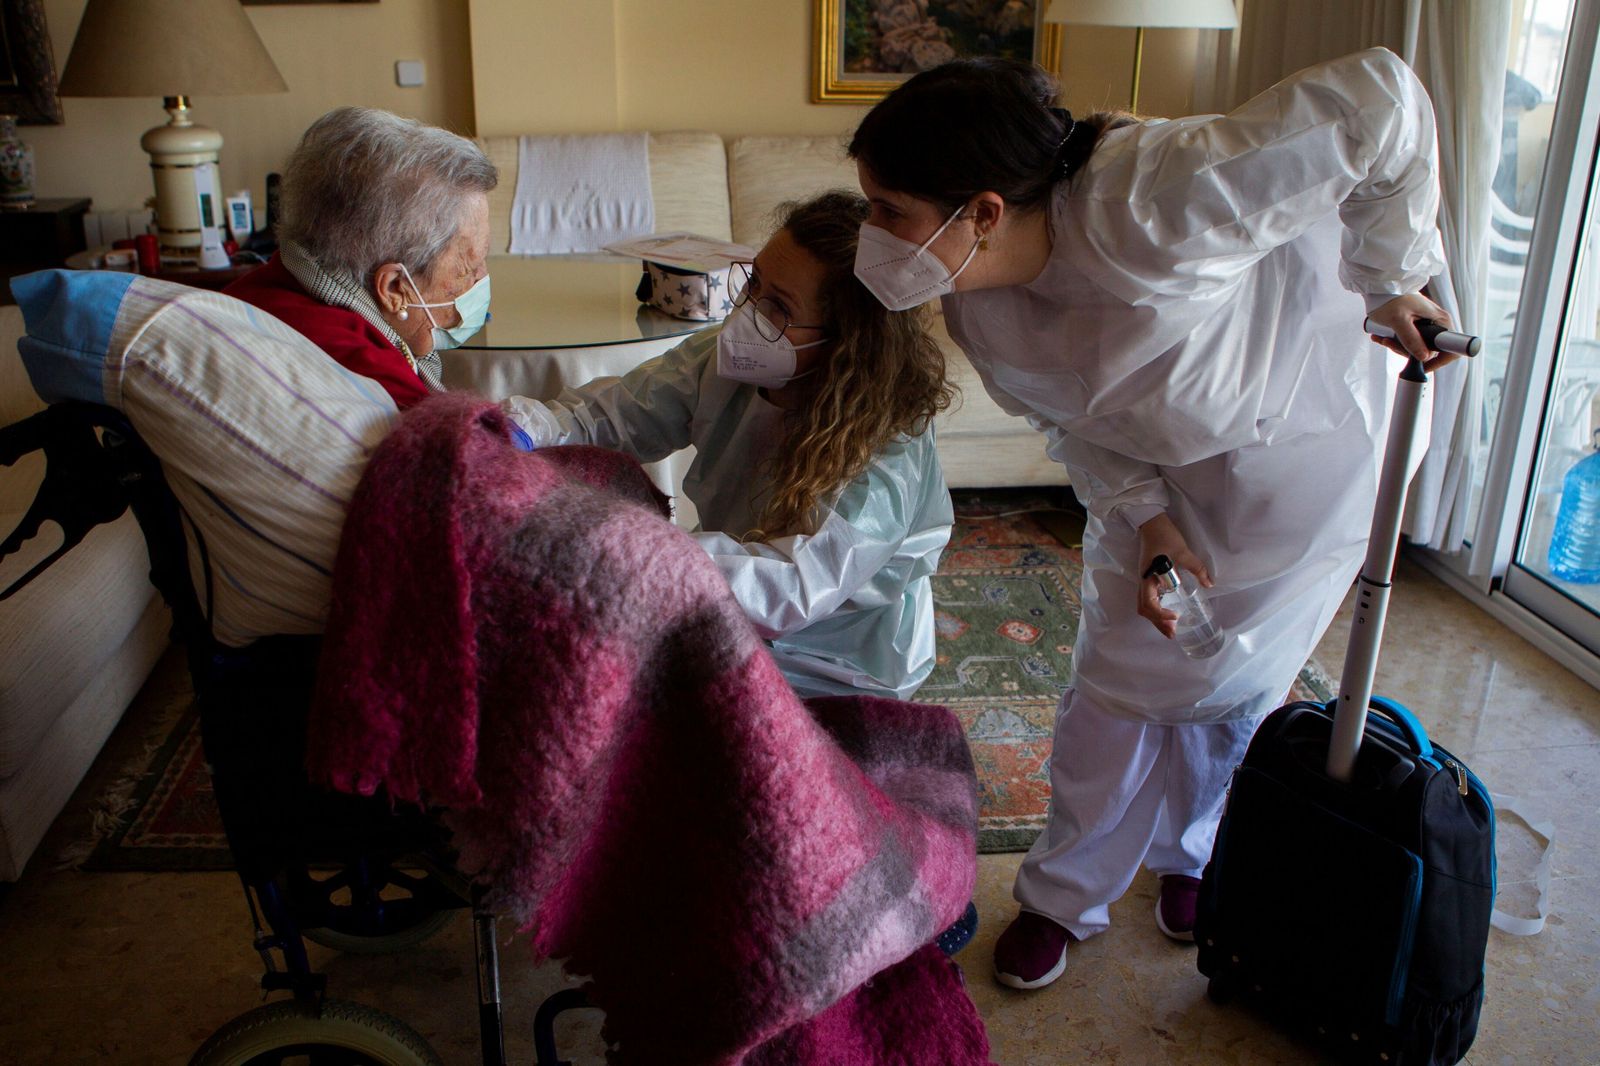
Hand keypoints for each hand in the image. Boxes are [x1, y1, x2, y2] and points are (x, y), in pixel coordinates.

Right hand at [1136, 513, 1211, 639]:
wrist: (1151, 523)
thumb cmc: (1164, 536)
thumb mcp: (1183, 552)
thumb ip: (1197, 568)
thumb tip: (1209, 584)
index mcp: (1149, 577)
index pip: (1148, 603)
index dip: (1160, 614)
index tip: (1175, 617)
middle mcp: (1144, 581)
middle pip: (1144, 609)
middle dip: (1157, 623)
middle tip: (1173, 633)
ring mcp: (1145, 579)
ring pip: (1144, 605)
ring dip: (1155, 617)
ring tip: (1170, 626)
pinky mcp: (1148, 576)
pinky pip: (1148, 598)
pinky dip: (1156, 608)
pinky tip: (1167, 610)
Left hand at [1366, 293, 1457, 371]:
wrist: (1379, 287)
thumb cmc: (1389, 298)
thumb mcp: (1398, 320)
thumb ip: (1411, 339)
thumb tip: (1424, 357)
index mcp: (1440, 320)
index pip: (1453, 346)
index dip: (1442, 359)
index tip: (1424, 366)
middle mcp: (1437, 323)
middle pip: (1429, 350)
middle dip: (1408, 351)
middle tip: (1390, 343)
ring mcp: (1427, 325)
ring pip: (1416, 347)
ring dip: (1397, 346)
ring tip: (1382, 337)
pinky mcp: (1417, 326)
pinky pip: (1409, 340)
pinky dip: (1395, 341)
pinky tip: (1381, 336)